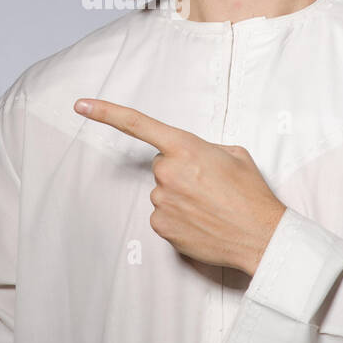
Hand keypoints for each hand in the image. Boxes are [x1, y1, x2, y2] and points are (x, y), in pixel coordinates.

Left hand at [74, 98, 285, 275]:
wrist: (261, 236)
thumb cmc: (251, 194)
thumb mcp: (234, 154)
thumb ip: (203, 148)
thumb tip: (189, 156)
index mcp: (186, 147)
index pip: (138, 124)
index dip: (106, 113)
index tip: (80, 106)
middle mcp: (168, 173)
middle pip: (162, 166)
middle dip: (180, 172)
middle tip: (209, 185)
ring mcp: (162, 202)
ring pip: (163, 192)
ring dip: (181, 197)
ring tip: (210, 207)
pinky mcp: (161, 227)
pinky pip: (163, 216)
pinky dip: (179, 218)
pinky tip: (201, 222)